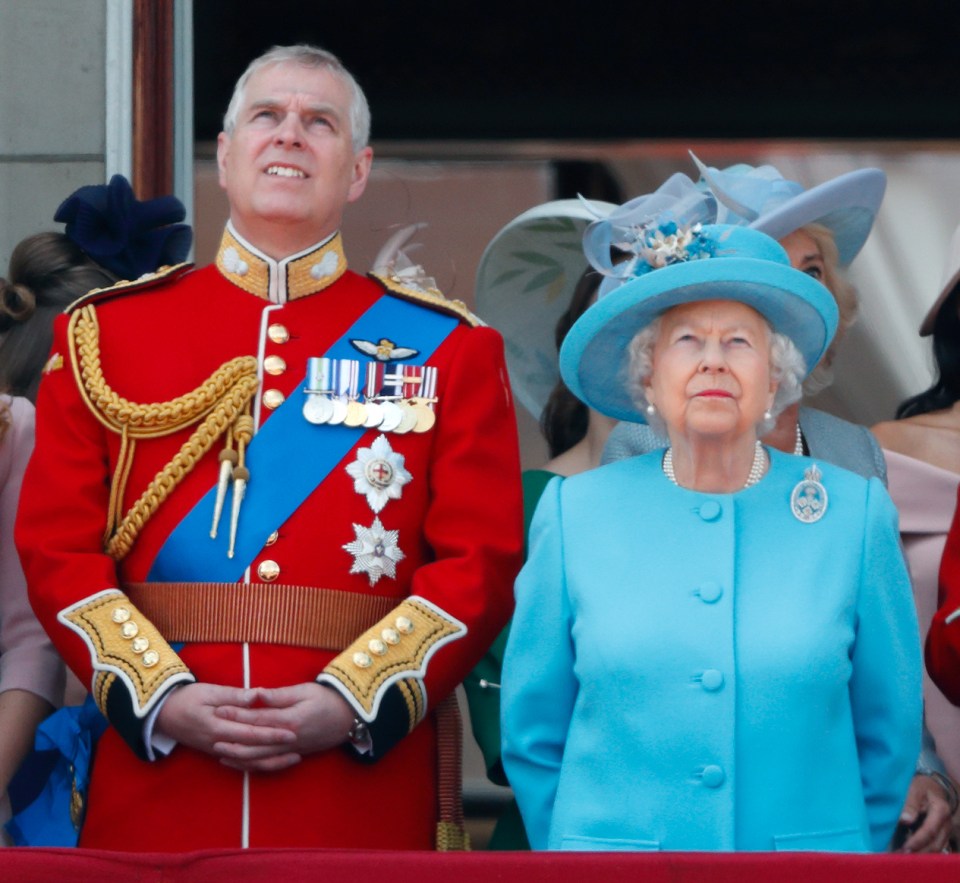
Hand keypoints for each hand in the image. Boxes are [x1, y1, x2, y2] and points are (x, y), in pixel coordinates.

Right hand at [155, 682, 296, 767]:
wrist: (163, 714)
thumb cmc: (187, 698)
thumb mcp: (209, 692)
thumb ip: (234, 696)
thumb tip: (257, 696)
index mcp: (217, 727)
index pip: (250, 733)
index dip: (272, 734)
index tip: (292, 732)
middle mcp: (218, 743)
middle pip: (252, 750)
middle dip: (276, 748)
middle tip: (299, 744)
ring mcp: (217, 750)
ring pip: (247, 760)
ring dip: (270, 760)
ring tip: (293, 757)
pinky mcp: (217, 751)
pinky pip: (240, 761)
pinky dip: (257, 763)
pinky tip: (272, 761)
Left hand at [213, 682, 354, 772]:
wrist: (348, 718)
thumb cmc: (327, 699)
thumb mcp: (303, 691)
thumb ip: (277, 696)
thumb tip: (254, 693)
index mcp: (289, 720)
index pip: (256, 719)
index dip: (235, 714)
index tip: (218, 708)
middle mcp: (287, 740)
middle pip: (252, 743)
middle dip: (230, 738)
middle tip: (210, 733)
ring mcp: (289, 750)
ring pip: (258, 758)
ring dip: (237, 755)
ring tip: (218, 750)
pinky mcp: (292, 755)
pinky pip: (268, 765)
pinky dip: (251, 765)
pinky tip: (238, 762)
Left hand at [894, 774, 954, 852]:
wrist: (931, 786)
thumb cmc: (920, 786)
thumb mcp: (913, 788)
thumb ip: (910, 803)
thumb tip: (905, 820)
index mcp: (940, 811)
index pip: (930, 831)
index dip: (917, 841)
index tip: (904, 848)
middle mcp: (946, 824)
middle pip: (935, 844)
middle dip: (919, 853)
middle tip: (900, 858)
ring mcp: (945, 831)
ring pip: (936, 848)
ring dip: (921, 855)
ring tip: (902, 858)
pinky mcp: (941, 835)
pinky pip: (934, 847)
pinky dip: (923, 852)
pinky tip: (909, 854)